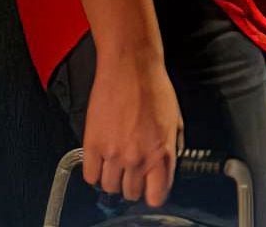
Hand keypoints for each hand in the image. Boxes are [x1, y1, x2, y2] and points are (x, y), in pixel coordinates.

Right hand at [82, 52, 182, 207]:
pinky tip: (101, 162)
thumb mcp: (175, 121)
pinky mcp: (93, 145)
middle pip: (131, 193)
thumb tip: (167, 166)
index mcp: (161, 153)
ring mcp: (113, 153)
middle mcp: (137, 158)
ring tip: (116, 166)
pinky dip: (95, 172)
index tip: (151, 191)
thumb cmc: (154, 88)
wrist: (131, 68)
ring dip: (113, 180)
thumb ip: (171, 148)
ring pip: (109, 187)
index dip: (154, 195)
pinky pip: (90, 175)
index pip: (156, 196)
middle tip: (132, 174)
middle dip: (133, 186)